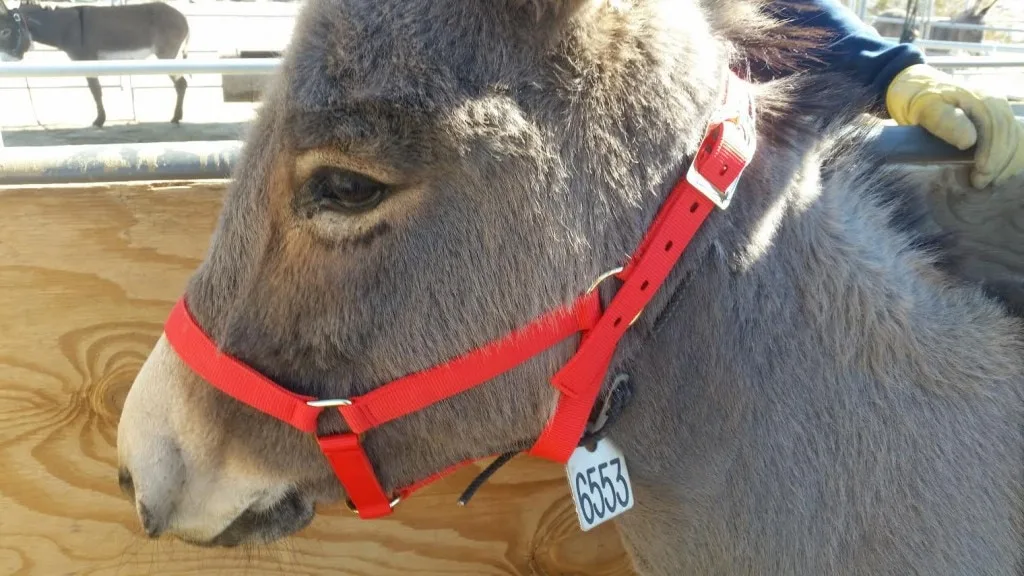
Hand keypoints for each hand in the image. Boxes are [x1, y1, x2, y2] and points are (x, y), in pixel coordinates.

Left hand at [886, 63, 1023, 188]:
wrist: (914, 90)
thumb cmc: (918, 99)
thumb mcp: (926, 108)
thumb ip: (944, 121)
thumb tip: (969, 141)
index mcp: (981, 97)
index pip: (996, 126)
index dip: (992, 151)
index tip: (982, 171)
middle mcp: (994, 101)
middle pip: (1006, 133)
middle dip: (997, 160)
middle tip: (981, 181)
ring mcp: (996, 109)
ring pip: (1010, 136)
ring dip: (1002, 161)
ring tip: (986, 180)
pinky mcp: (992, 119)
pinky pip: (1007, 137)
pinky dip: (1003, 156)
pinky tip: (995, 171)